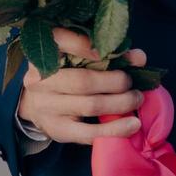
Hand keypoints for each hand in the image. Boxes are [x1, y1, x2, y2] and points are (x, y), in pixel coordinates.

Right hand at [16, 28, 146, 144]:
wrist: (36, 102)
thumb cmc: (63, 72)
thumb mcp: (76, 56)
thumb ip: (106, 52)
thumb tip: (139, 57)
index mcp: (43, 53)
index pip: (61, 42)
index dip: (86, 46)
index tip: (112, 50)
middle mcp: (39, 80)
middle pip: (83, 81)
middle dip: (115, 81)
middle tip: (132, 82)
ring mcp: (47, 107)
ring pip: (90, 106)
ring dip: (120, 103)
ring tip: (136, 98)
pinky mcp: (58, 129)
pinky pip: (89, 132)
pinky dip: (114, 129)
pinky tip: (132, 124)